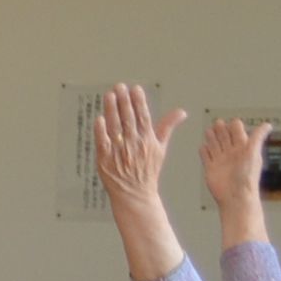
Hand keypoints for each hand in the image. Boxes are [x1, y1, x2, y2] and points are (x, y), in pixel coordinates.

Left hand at [91, 83, 184, 214]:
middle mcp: (134, 144)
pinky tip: (99, 118)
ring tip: (109, 95)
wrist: (135, 193)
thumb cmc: (148, 170)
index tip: (135, 89)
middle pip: (129, 119)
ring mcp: (119, 151)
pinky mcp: (105, 158)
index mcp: (148, 140)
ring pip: (115, 127)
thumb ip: (167, 127)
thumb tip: (181, 112)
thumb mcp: (161, 148)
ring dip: (112, 110)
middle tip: (119, 86)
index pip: (144, 117)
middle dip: (124, 101)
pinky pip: (102, 141)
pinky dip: (101, 130)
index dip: (139, 102)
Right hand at [200, 117, 268, 210]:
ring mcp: (221, 160)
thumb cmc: (246, 177)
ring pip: (214, 145)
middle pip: (224, 136)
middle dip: (221, 129)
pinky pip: (206, 157)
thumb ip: (257, 137)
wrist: (234, 195)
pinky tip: (203, 147)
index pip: (237, 132)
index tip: (233, 121)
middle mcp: (232, 153)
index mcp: (243, 148)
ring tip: (209, 130)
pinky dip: (204, 151)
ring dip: (211, 137)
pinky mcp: (211, 168)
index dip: (234, 126)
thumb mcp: (253, 153)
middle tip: (218, 122)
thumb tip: (267, 125)